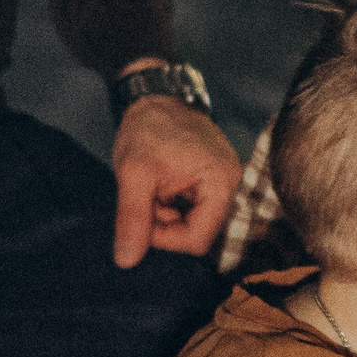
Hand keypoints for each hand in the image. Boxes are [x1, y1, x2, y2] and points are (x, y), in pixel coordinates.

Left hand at [110, 88, 239, 266]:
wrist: (153, 94)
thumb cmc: (147, 127)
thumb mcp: (134, 174)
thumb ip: (133, 219)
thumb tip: (126, 261)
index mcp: (221, 182)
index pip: (198, 240)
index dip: (165, 238)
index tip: (142, 214)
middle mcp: (230, 184)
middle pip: (196, 232)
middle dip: (164, 222)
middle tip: (146, 195)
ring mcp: (222, 181)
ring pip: (191, 221)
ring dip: (165, 212)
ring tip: (151, 185)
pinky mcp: (210, 178)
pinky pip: (191, 207)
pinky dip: (170, 202)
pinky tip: (159, 183)